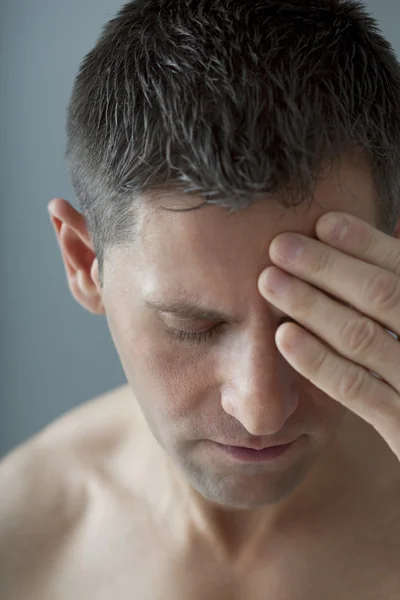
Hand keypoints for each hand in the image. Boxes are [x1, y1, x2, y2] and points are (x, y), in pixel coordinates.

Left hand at [258, 211, 399, 460]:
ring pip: (362, 337)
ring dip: (310, 304)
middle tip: (279, 246)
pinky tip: (283, 337)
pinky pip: (356, 390)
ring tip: (269, 281)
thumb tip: (383, 230)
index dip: (366, 243)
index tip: (323, 222)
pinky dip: (318, 360)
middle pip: (382, 295)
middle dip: (326, 266)